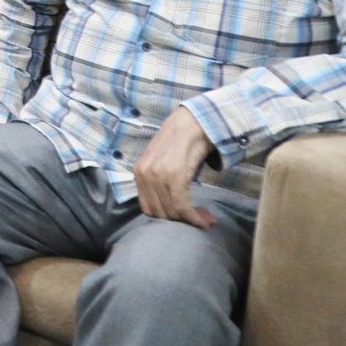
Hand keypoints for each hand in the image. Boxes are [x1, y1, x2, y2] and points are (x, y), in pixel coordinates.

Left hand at [133, 106, 216, 228]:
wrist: (192, 123)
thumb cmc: (179, 143)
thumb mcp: (160, 163)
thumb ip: (158, 182)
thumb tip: (168, 208)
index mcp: (138, 172)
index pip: (148, 209)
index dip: (167, 219)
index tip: (184, 220)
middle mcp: (144, 175)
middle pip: (160, 213)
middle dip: (181, 222)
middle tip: (200, 220)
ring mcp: (158, 175)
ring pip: (172, 212)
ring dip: (192, 220)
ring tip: (207, 219)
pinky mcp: (174, 176)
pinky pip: (182, 206)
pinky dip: (195, 217)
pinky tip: (206, 219)